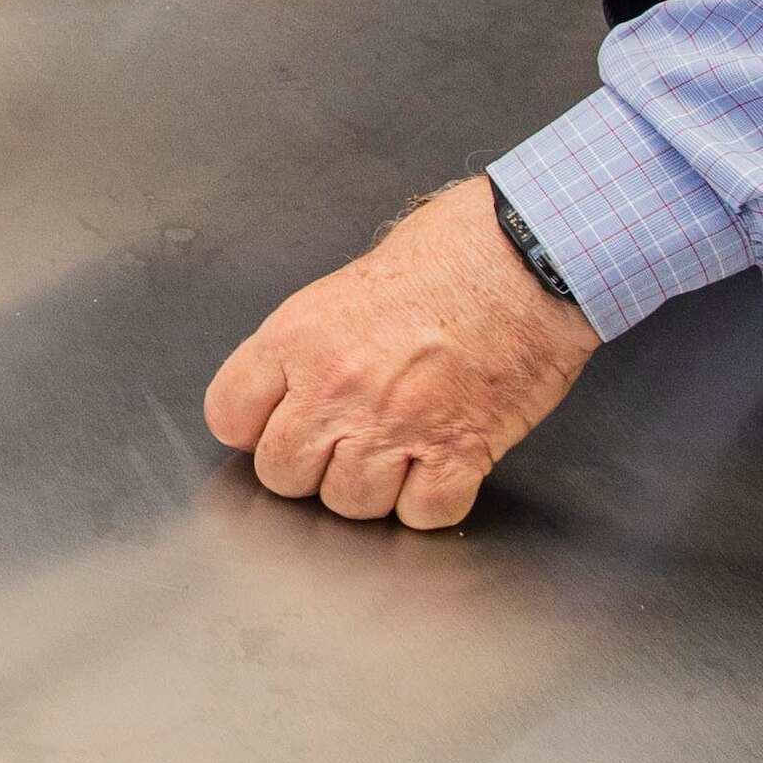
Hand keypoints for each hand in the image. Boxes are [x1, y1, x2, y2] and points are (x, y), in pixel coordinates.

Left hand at [202, 182, 598, 527]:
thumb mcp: (353, 278)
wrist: (533, 256)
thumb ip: (315, 340)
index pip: (229, 417)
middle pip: (282, 475)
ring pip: (350, 505)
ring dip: (370, 488)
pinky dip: (430, 501)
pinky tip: (439, 465)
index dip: (253, 426)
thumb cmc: (455, 249)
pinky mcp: (458, 452)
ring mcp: (395, 426)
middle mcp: (337, 388)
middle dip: (309, 466)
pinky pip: (421, 514)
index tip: (276, 422)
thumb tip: (297, 384)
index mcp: (300, 337)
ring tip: (395, 449)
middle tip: (342, 440)